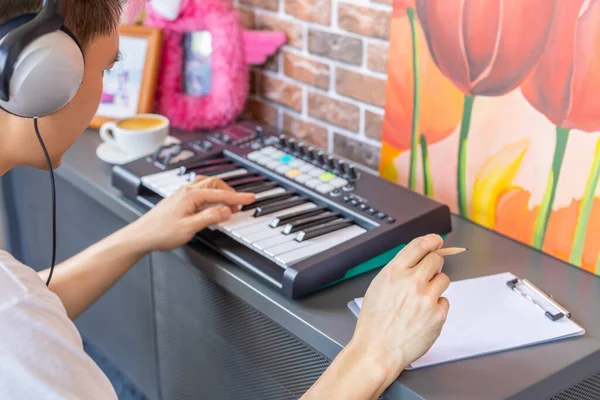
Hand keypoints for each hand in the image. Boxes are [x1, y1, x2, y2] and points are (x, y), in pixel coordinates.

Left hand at [128, 175, 255, 251]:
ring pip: (206, 185)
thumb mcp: (189, 228)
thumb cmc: (160, 232)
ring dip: (220, 191)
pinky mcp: (178, 199)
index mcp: (191, 195)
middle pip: (215, 184)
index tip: (250, 198)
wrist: (141, 236)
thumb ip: (209, 217)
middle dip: (230, 192)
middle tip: (240, 204)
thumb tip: (226, 210)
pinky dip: (210, 194)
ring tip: (228, 202)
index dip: (238, 197)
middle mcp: (186, 191)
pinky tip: (210, 201)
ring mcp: (181, 194)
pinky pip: (199, 189)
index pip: (220, 194)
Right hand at [350, 234, 449, 387]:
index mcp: (395, 272)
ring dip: (436, 286)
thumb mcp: (378, 286)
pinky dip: (437, 306)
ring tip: (421, 300)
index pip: (419, 245)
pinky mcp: (438, 314)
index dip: (431, 240)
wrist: (377, 349)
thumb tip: (417, 259)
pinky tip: (422, 315)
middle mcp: (412, 281)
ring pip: (444, 279)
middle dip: (434, 264)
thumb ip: (398, 271)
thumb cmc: (374, 322)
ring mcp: (427, 298)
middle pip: (436, 260)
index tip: (437, 240)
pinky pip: (445, 301)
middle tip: (429, 274)